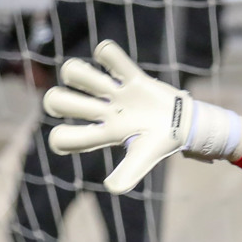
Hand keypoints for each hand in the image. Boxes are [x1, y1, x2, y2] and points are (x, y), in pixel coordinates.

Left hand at [42, 40, 241, 193]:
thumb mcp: (144, 160)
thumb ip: (128, 174)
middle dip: (60, 102)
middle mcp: (100, 111)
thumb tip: (111, 187)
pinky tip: (121, 70)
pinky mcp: (129, 75)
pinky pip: (108, 54)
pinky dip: (109, 55)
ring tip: (106, 85)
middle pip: (55, 100)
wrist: (185, 125)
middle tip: (85, 106)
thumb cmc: (160, 144)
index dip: (61, 139)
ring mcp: (112, 91)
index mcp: (102, 134)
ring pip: (74, 71)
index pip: (62, 138)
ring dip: (82, 75)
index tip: (78, 136)